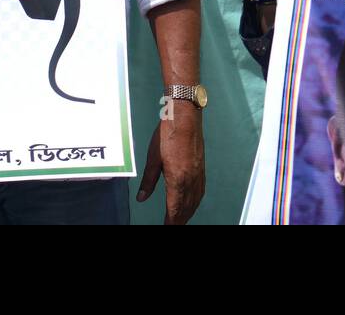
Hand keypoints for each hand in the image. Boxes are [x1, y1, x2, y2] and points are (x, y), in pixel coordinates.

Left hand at [137, 104, 204, 223]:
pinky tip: (192, 203)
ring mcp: (198, 175)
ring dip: (188, 213)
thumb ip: (149, 180)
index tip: (166, 227)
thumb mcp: (153, 158)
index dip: (170, 221)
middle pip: (186, 208)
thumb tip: (142, 198)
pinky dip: (195, 202)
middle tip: (172, 226)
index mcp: (177, 179)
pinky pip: (200, 191)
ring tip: (181, 220)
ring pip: (195, 201)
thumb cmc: (167, 135)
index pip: (174, 208)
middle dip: (179, 220)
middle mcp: (191, 180)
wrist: (185, 118)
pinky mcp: (202, 168)